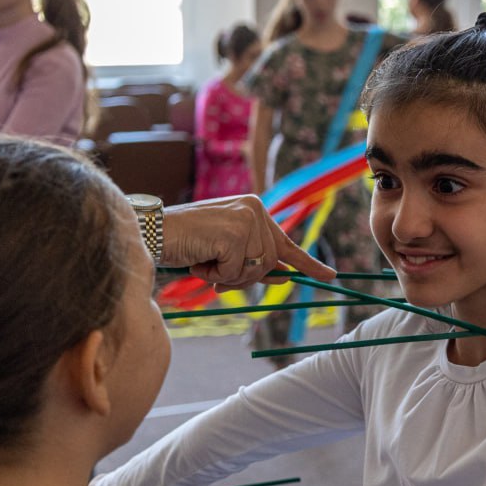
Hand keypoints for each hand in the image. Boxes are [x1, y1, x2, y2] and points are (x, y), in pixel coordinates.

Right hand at [162, 194, 336, 289]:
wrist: (153, 232)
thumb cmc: (186, 242)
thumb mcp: (226, 252)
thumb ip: (255, 262)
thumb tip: (286, 276)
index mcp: (254, 209)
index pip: (285, 243)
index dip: (307, 263)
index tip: (331, 276)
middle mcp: (254, 209)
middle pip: (269, 264)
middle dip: (243, 276)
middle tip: (214, 270)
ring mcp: (246, 220)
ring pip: (255, 270)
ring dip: (227, 275)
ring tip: (204, 260)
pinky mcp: (235, 234)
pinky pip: (236, 272)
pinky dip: (216, 274)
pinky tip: (200, 259)